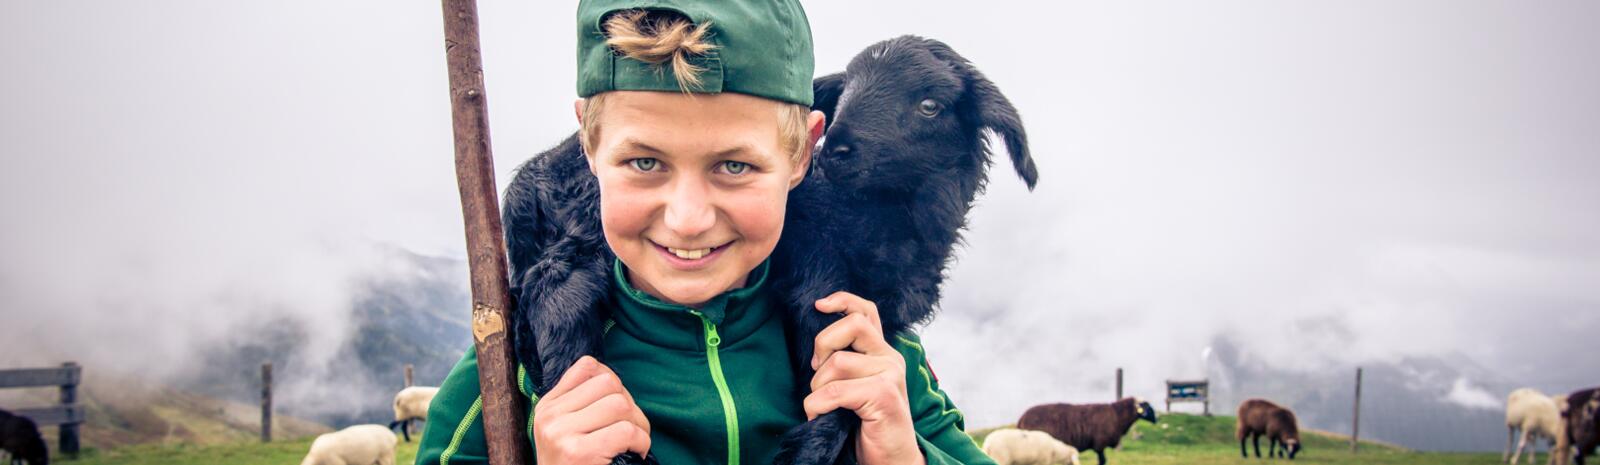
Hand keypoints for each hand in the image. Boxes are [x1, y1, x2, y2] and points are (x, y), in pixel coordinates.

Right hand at [533, 356, 651, 464]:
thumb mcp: (565, 431)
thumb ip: (581, 404)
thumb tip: (611, 378)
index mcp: (547, 406)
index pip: (588, 367)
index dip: (613, 383)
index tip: (617, 408)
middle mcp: (550, 416)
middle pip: (609, 383)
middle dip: (631, 405)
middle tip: (632, 430)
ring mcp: (561, 433)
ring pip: (620, 404)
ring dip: (639, 425)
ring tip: (634, 443)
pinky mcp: (577, 453)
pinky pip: (626, 432)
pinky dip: (641, 442)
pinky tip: (635, 453)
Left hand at [806, 291, 924, 464]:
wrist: (892, 460)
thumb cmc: (867, 426)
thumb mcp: (855, 388)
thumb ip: (846, 364)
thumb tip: (817, 352)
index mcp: (883, 353)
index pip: (866, 311)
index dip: (843, 300)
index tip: (819, 305)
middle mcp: (891, 358)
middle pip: (852, 325)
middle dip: (823, 344)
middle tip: (817, 371)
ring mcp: (891, 375)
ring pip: (837, 363)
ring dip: (817, 388)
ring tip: (823, 407)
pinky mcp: (884, 395)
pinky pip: (834, 391)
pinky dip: (817, 406)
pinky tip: (821, 417)